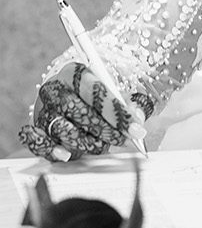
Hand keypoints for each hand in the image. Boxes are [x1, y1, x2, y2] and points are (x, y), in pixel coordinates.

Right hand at [19, 62, 151, 161]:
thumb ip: (131, 104)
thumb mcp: (118, 94)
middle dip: (104, 129)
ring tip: (101, 145)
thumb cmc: (97, 98)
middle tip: (122, 140)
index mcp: (75, 72)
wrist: (70, 99)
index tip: (136, 128)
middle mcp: (55, 89)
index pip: (96, 90)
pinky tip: (66, 154)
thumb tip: (138, 117)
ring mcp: (43, 109)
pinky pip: (37, 140)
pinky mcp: (35, 128)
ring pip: (61, 129)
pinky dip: (51, 149)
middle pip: (77, 110)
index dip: (117, 111)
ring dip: (85, 142)